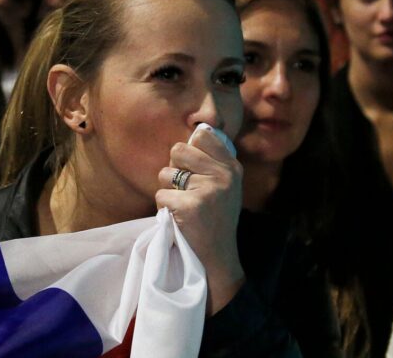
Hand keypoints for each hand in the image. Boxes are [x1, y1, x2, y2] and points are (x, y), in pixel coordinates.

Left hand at [155, 127, 244, 314]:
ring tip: (183, 206)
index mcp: (232, 167)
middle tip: (185, 191)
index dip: (189, 150)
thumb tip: (193, 133)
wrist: (217, 258)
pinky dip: (163, 208)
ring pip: (165, 173)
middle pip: (178, 150)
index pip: (202, 135)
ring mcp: (208, 190)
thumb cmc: (215, 219)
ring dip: (167, 190)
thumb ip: (211, 161)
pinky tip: (178, 218)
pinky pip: (160, 195)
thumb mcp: (224, 187)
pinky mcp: (190, 206)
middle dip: (174, 170)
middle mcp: (223, 175)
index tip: (193, 169)